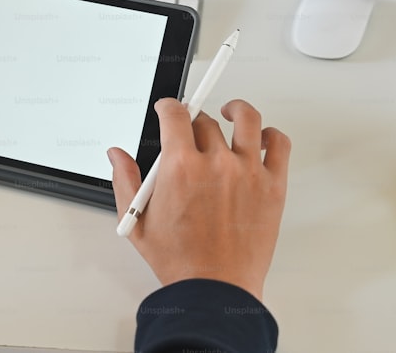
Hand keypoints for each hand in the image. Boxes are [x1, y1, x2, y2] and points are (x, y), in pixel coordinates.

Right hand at [108, 98, 289, 300]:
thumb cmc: (180, 261)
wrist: (215, 289)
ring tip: (232, 111)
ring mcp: (248, 172)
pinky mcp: (273, 186)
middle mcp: (216, 163)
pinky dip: (272, 135)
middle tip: (192, 130)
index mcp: (180, 167)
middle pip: (206, 121)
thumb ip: (125, 181)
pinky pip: (279, 145)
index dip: (169, 106)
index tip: (168, 108)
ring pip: (247, 120)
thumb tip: (117, 155)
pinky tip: (262, 138)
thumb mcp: (138, 221)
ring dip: (237, 110)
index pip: (175, 115)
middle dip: (194, 121)